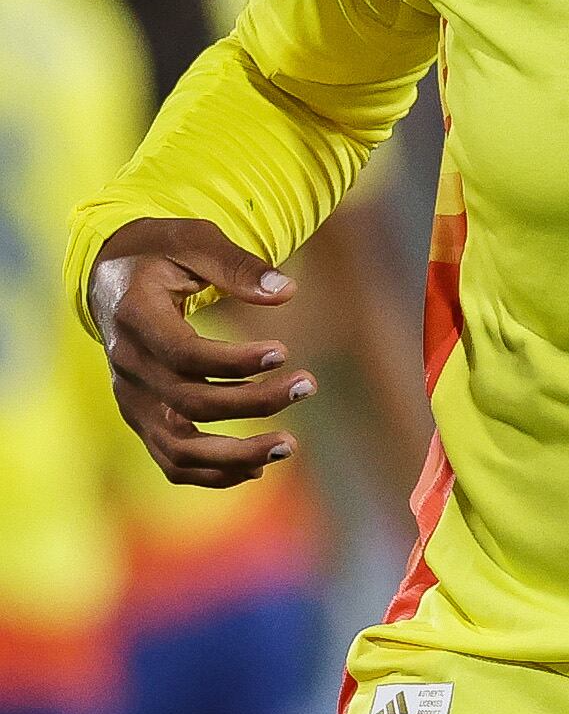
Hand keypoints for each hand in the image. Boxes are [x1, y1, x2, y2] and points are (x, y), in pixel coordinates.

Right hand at [90, 218, 308, 486]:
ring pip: (177, 448)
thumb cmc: (162, 252)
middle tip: (308, 384)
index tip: (284, 350)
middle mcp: (127, 365)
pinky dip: (213, 473)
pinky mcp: (141, 416)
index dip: (235, 361)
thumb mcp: (195, 240)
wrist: (114, 277)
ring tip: (290, 444)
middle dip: (255, 401)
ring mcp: (131, 398)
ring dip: (236, 455)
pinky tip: (258, 466)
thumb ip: (237, 265)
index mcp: (134, 317)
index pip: (184, 355)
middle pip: (190, 403)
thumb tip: (287, 291)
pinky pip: (171, 460)